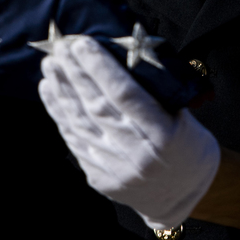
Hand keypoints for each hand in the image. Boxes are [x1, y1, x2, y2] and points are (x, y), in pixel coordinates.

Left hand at [39, 36, 220, 229]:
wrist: (184, 194)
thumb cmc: (188, 147)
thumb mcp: (184, 116)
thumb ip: (156, 92)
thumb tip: (120, 55)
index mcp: (164, 136)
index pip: (126, 95)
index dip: (101, 68)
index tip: (83, 44)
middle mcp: (138, 155)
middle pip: (98, 107)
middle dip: (76, 74)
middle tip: (60, 48)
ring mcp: (116, 170)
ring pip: (81, 124)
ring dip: (62, 91)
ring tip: (50, 66)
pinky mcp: (100, 179)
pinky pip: (75, 141)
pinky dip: (60, 114)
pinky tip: (51, 93)